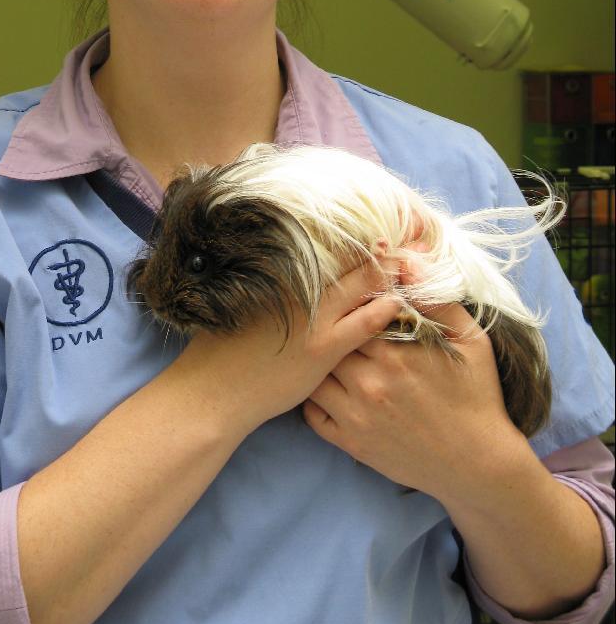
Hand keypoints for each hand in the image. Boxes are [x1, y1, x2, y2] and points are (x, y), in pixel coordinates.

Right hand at [172, 261, 404, 435]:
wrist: (215, 390)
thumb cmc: (218, 350)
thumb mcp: (234, 304)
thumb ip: (262, 287)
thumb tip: (271, 270)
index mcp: (279, 277)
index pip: (323, 249)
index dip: (351, 240)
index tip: (373, 232)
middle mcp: (298, 291)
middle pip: (346, 262)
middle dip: (375, 252)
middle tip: (401, 240)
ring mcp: (313, 320)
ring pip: (360, 287)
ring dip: (385, 274)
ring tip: (407, 264)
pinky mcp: (324, 348)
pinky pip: (365, 323)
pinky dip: (385, 309)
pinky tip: (400, 301)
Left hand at [303, 298, 520, 500]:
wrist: (480, 465)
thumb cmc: (478, 396)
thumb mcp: (470, 341)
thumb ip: (436, 300)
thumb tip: (409, 262)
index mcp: (394, 354)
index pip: (354, 314)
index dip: (354, 307)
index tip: (359, 307)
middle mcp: (368, 384)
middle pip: (330, 344)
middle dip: (335, 334)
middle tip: (341, 331)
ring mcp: (356, 416)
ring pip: (316, 376)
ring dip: (322, 365)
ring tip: (333, 358)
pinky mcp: (351, 443)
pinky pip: (312, 415)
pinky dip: (314, 400)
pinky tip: (331, 389)